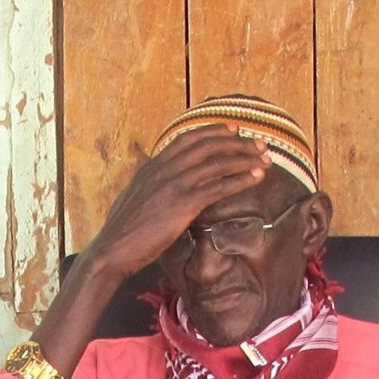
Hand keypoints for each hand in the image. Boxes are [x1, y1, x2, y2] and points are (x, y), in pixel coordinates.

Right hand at [81, 130, 270, 281]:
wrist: (113, 249)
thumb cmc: (122, 231)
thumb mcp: (133, 198)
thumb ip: (148, 185)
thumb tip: (153, 181)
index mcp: (153, 165)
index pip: (188, 139)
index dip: (214, 131)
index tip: (233, 129)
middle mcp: (165, 168)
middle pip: (208, 145)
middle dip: (237, 142)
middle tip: (259, 143)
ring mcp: (174, 184)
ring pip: (217, 162)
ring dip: (245, 158)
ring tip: (265, 159)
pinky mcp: (183, 204)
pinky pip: (218, 186)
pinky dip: (241, 179)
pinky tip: (256, 178)